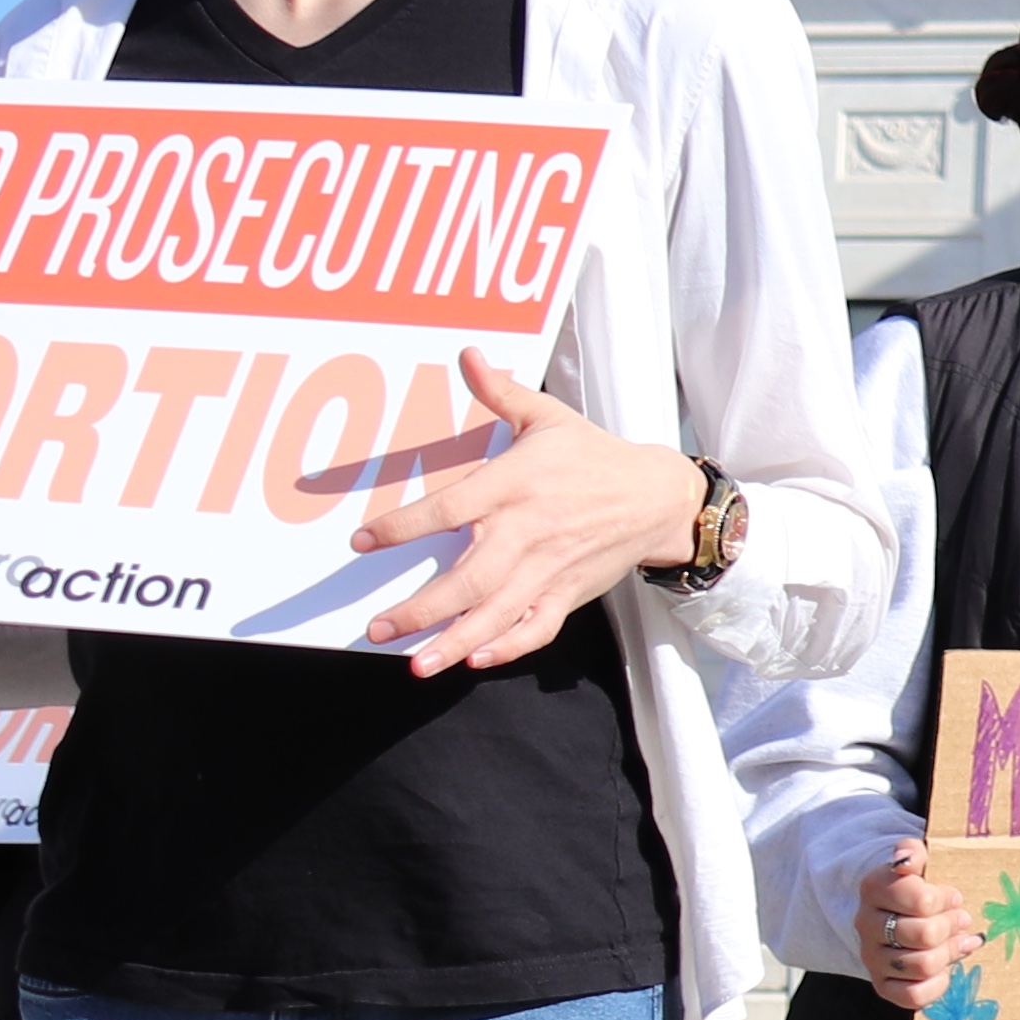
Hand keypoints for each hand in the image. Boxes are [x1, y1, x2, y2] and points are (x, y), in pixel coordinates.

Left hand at [349, 350, 708, 676]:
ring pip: (496, 613)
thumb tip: (468, 355)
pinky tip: (474, 659)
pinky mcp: (567, 592)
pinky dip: (508, 646)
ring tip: (416, 664)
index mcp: (515, 485)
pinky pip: (536, 628)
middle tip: (377, 628)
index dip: (404, 526)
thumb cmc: (593, 456)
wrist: (657, 497)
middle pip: (468, 579)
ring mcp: (548, 568)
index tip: (363, 541)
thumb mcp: (547, 418)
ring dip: (454, 641)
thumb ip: (501, 393)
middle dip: (421, 609)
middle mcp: (527, 532)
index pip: (449, 509)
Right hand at [856, 837, 977, 1010]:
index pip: (921, 900)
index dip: (945, 900)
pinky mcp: (882, 986)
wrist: (895, 911)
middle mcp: (866, 924)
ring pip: (922, 966)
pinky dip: (937, 985)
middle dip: (951, 927)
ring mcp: (872, 958)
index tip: (952, 897)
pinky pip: (913, 996)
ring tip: (957, 941)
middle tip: (961, 919)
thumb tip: (907, 861)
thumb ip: (913, 852)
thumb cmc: (916, 884)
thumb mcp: (916, 860)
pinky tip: (945, 969)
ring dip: (949, 953)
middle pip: (925, 935)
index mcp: (873, 888)